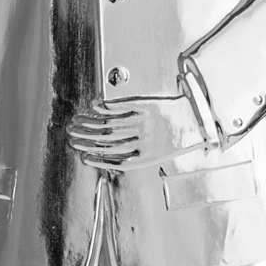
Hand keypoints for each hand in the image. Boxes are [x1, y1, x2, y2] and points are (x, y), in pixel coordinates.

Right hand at [68, 95, 207, 171]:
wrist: (195, 119)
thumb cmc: (172, 137)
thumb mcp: (157, 151)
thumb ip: (133, 153)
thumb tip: (102, 151)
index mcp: (147, 157)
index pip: (115, 159)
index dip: (97, 158)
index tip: (81, 155)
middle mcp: (145, 140)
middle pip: (109, 140)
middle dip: (87, 138)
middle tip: (70, 135)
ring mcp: (145, 123)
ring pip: (111, 125)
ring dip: (90, 123)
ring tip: (76, 122)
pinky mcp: (147, 106)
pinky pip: (122, 107)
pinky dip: (105, 106)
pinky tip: (93, 106)